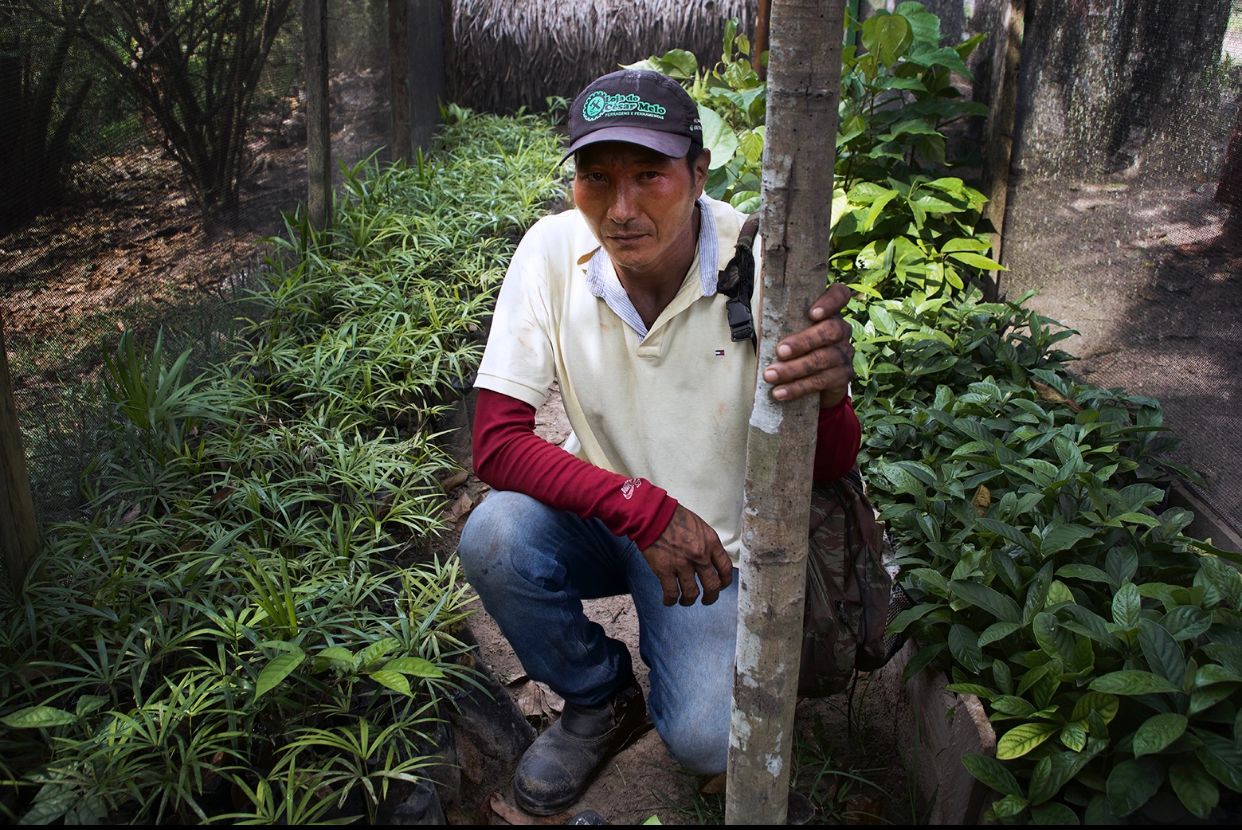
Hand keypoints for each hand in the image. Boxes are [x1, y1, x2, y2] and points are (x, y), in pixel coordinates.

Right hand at [641, 504, 732, 606]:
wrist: (653, 515)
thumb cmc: (674, 517)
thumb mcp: (699, 527)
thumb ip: (707, 543)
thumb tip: (709, 558)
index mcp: (711, 543)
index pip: (725, 568)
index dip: (725, 581)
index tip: (721, 585)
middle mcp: (700, 556)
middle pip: (712, 586)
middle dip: (711, 597)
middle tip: (707, 599)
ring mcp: (683, 565)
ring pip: (692, 593)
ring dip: (689, 600)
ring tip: (685, 601)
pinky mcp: (665, 570)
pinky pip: (671, 593)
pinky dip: (671, 600)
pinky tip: (669, 601)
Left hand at [762, 282, 853, 407]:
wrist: (816, 387)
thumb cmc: (796, 351)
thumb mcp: (790, 333)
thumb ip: (780, 324)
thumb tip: (745, 322)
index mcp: (829, 312)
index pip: (840, 295)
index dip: (830, 301)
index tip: (812, 313)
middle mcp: (842, 330)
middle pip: (831, 330)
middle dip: (803, 341)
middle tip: (780, 351)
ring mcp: (845, 353)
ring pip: (823, 358)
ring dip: (794, 368)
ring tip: (770, 375)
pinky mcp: (843, 376)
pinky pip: (821, 381)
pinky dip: (797, 387)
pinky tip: (780, 392)